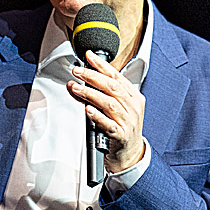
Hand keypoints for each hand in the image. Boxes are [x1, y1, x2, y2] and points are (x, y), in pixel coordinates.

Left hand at [67, 50, 145, 173]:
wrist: (130, 152)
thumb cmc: (123, 125)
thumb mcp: (120, 106)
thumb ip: (107, 91)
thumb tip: (86, 74)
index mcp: (133, 96)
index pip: (117, 76)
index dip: (102, 65)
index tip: (88, 56)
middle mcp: (133, 107)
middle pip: (112, 87)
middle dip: (93, 76)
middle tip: (77, 71)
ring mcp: (128, 121)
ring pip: (109, 103)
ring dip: (90, 94)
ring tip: (75, 87)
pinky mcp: (121, 136)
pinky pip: (108, 124)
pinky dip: (97, 116)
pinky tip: (87, 110)